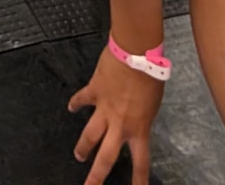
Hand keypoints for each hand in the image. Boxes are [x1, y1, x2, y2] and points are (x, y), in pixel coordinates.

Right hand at [69, 49, 161, 184]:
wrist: (136, 53)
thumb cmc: (151, 76)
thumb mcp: (153, 104)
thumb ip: (142, 116)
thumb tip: (136, 118)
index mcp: (139, 128)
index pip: (140, 163)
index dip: (138, 180)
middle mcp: (120, 124)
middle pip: (105, 157)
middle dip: (97, 175)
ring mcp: (104, 109)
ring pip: (89, 135)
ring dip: (83, 146)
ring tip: (79, 155)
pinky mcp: (94, 91)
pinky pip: (82, 100)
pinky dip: (76, 104)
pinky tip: (71, 108)